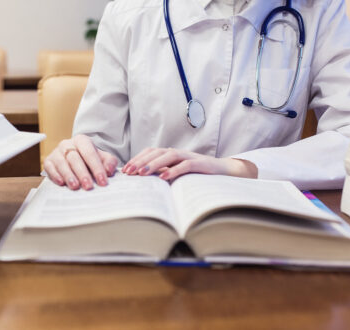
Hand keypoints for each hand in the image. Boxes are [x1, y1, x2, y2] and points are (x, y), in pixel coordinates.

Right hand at [43, 134, 118, 189]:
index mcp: (82, 141)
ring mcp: (56, 152)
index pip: (90, 153)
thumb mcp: (102, 158)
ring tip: (75, 186)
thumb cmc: (88, 159)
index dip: (97, 168)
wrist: (74, 157)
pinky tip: (61, 182)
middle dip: (82, 173)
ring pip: (62, 163)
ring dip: (69, 175)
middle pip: (75, 158)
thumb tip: (109, 170)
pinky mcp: (48, 160)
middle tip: (88, 186)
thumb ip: (109, 162)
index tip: (102, 181)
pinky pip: (50, 167)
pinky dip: (55, 175)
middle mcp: (67, 144)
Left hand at [122, 148, 257, 179]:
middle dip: (140, 162)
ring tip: (142, 173)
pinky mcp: (199, 163)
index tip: (126, 170)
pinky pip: (185, 165)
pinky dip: (173, 170)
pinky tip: (163, 177)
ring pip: (168, 155)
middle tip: (129, 172)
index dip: (137, 159)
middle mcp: (177, 153)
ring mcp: (189, 156)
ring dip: (153, 164)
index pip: (150, 152)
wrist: (223, 172)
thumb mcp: (177, 175)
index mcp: (170, 154)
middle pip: (155, 152)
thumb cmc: (197, 175)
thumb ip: (163, 175)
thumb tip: (143, 184)